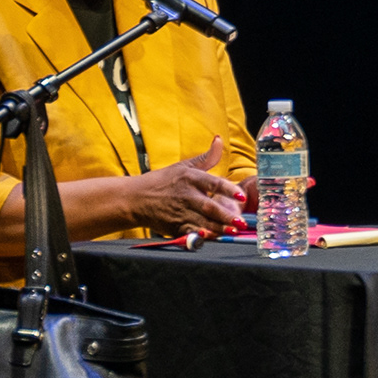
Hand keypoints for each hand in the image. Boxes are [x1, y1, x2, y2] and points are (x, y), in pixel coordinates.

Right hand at [130, 138, 248, 235]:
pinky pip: (191, 232)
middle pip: (209, 206)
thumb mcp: (183, 166)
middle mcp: (186, 195)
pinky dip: (200, 236)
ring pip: (203, 222)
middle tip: (241, 221)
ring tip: (233, 231)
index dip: (228, 190)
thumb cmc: (162, 181)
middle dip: (226, 215)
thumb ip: (206, 157)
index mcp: (190, 178)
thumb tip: (219, 139)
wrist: (135, 199)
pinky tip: (211, 238)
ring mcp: (180, 212)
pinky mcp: (175, 227)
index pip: (213, 183)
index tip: (241, 196)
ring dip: (219, 228)